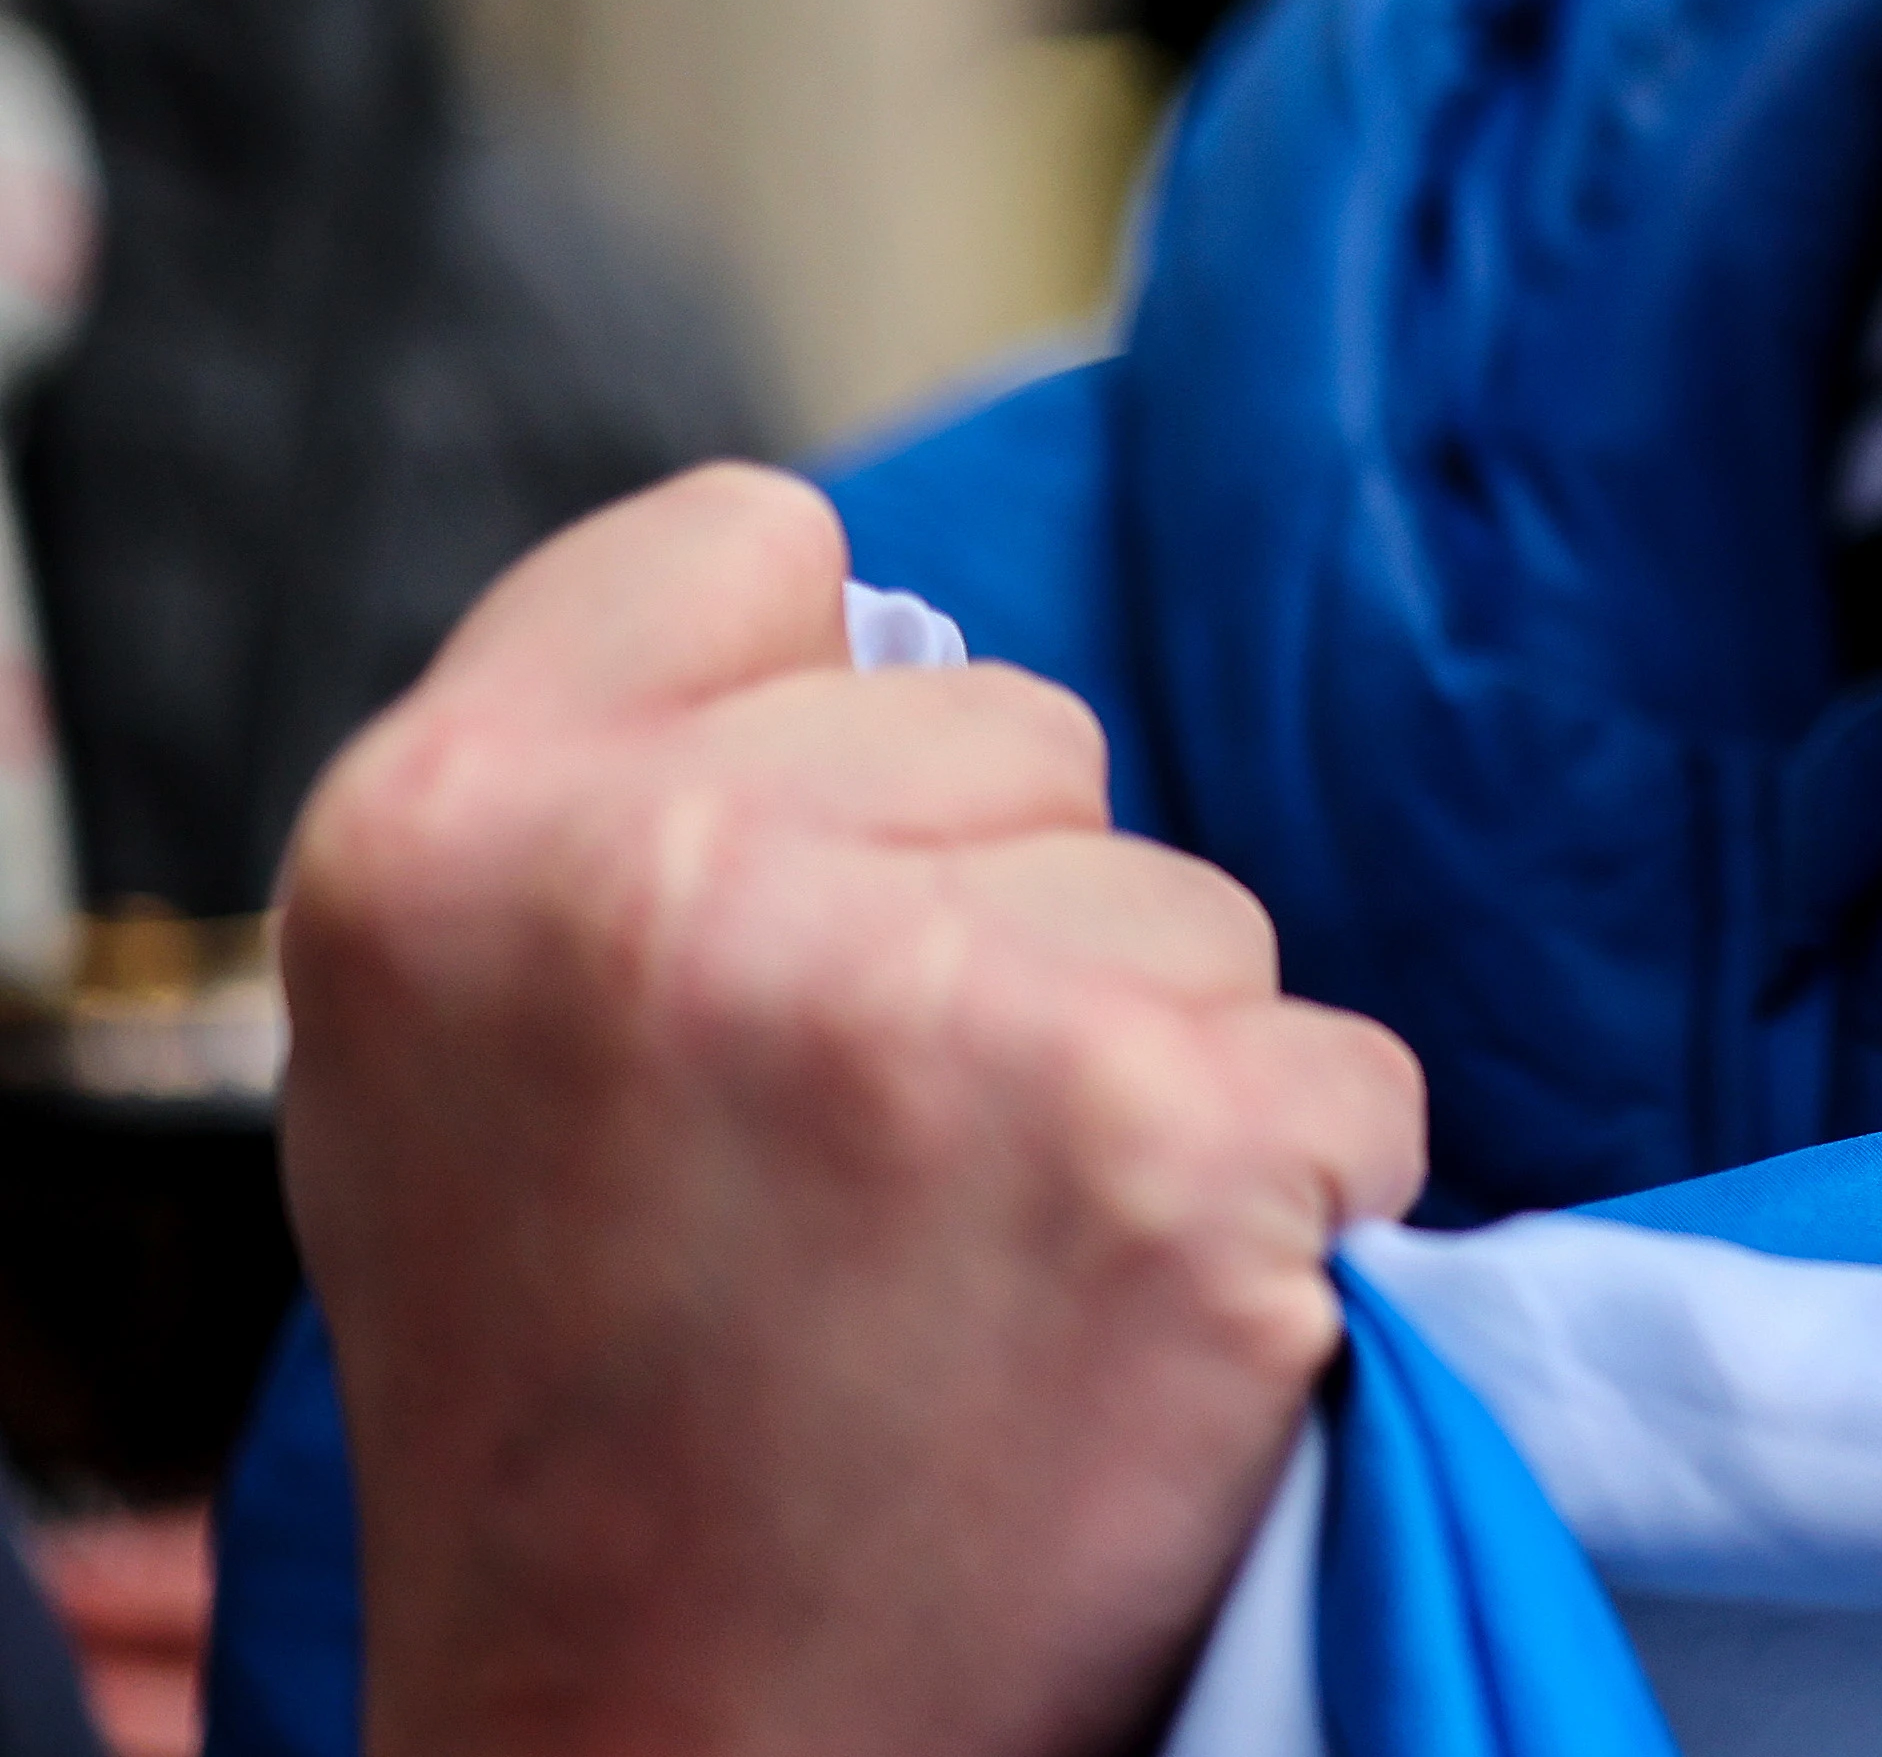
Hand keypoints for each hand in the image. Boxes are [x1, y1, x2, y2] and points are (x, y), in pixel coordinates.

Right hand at [278, 467, 1424, 1756]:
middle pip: (1023, 730)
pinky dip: (1291, 1210)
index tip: (766, 927)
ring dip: (1145, 1077)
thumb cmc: (589, 1420)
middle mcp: (667, 890)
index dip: (812, 734)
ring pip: (1200, 906)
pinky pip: (1351, 1072)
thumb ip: (628, 795)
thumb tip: (869, 620)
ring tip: (971, 1292)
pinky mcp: (1175, 1149)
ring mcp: (934, 1016)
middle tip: (856, 1191)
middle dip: (999, 926)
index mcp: (444, 834)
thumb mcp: (464, 1055)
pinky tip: (1125, 1348)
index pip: (754, 545)